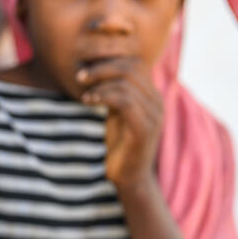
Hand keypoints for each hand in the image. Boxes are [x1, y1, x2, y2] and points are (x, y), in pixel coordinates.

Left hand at [76, 57, 162, 191]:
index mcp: (151, 95)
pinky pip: (125, 101)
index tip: (86, 67)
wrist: (129, 179)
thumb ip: (113, 93)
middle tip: (80, 76)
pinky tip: (88, 101)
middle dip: (102, 67)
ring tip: (82, 93)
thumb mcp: (114, 114)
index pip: (135, 61)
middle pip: (132, 66)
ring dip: (100, 82)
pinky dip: (103, 97)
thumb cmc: (118, 146)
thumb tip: (95, 70)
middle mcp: (157, 101)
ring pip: (127, 82)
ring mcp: (154, 114)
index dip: (109, 59)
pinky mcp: (145, 128)